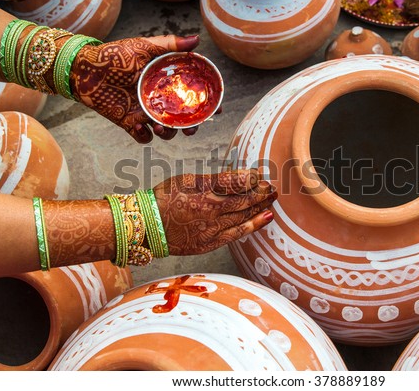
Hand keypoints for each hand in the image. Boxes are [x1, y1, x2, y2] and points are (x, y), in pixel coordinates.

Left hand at [70, 35, 199, 142]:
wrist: (84, 69)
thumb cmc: (114, 55)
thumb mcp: (144, 47)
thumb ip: (170, 45)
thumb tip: (197, 41)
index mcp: (166, 83)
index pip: (191, 95)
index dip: (206, 103)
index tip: (216, 108)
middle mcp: (159, 100)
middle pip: (183, 119)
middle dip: (191, 127)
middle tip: (191, 128)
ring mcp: (145, 112)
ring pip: (166, 131)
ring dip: (168, 134)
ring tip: (160, 128)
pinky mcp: (129, 122)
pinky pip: (142, 137)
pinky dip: (144, 136)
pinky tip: (140, 128)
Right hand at [153, 170, 276, 255]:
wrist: (146, 227)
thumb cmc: (164, 199)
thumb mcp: (188, 180)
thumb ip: (217, 180)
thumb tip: (242, 176)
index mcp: (204, 193)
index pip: (236, 184)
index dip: (252, 178)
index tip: (260, 174)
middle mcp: (211, 213)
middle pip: (244, 201)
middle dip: (261, 193)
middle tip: (272, 187)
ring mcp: (211, 230)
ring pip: (243, 217)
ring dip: (261, 208)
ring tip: (272, 199)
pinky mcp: (209, 244)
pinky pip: (236, 234)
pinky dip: (252, 225)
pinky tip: (264, 219)